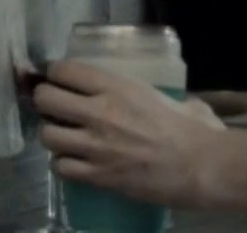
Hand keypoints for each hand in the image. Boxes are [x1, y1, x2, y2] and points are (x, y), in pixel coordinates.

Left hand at [35, 60, 225, 210]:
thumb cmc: (193, 130)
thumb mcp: (169, 97)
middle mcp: (99, 112)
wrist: (201, 167)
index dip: (55, 73)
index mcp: (117, 87)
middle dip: (45, 102)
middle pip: (45, 99)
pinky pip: (60, 168)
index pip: (64, 70)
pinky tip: (75, 162)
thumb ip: (153, 94)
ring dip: (53, 135)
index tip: (58, 79)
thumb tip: (167, 100)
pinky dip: (63, 164)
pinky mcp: (97, 176)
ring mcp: (95, 146)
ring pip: (47, 135)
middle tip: (55, 108)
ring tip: (65, 137)